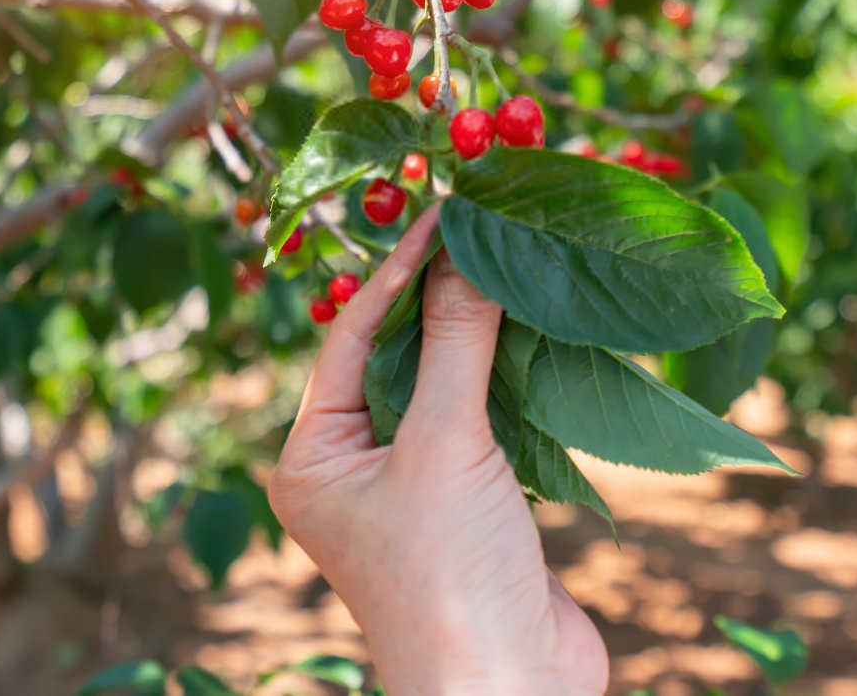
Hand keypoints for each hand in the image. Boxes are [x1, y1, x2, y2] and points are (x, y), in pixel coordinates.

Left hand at [270, 205, 607, 695]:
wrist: (512, 694)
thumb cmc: (449, 578)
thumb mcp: (446, 447)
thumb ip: (456, 342)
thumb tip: (466, 247)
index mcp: (314, 457)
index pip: (351, 336)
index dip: (398, 270)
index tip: (445, 209)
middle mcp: (355, 467)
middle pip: (397, 354)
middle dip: (440, 295)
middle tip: (486, 224)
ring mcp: (415, 485)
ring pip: (446, 384)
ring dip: (482, 333)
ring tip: (517, 261)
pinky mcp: (472, 501)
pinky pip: (487, 418)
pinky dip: (513, 376)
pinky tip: (542, 330)